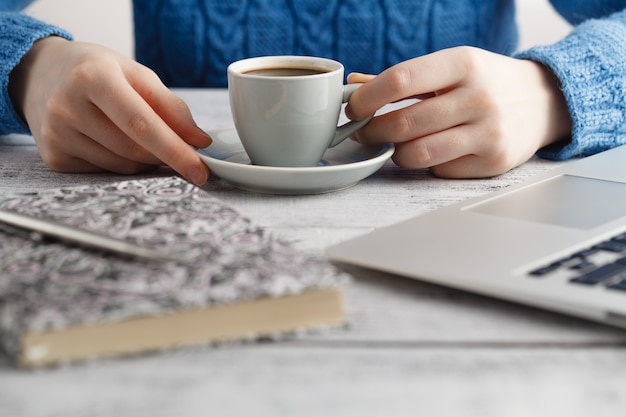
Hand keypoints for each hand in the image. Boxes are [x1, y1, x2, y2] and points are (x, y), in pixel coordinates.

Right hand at [8, 37, 211, 184]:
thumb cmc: (97, 71)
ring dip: (144, 160)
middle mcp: (68, 106)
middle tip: (177, 149)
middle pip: (134, 150)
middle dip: (164, 155)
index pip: (141, 124)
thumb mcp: (136, 74)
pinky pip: (105, 172)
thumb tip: (199, 141)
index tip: (200, 170)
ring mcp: (57, 134)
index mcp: (93, 77)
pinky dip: (121, 163)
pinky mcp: (54, 156)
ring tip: (137, 136)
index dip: (174, 151)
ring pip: (123, 166)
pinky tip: (111, 141)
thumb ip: (171, 106)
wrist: (41, 74)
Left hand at [346, 46, 571, 177]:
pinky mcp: (494, 160)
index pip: (401, 79)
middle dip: (372, 133)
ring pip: (417, 154)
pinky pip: (439, 170)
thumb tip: (354, 85)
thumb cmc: (486, 82)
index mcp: (463, 63)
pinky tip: (434, 152)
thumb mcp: (451, 67)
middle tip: (363, 133)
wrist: (544, 101)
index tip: (353, 109)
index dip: (367, 98)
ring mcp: (488, 131)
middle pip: (403, 123)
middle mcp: (478, 96)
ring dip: (395, 153)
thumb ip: (403, 78)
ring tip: (396, 145)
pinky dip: (427, 165)